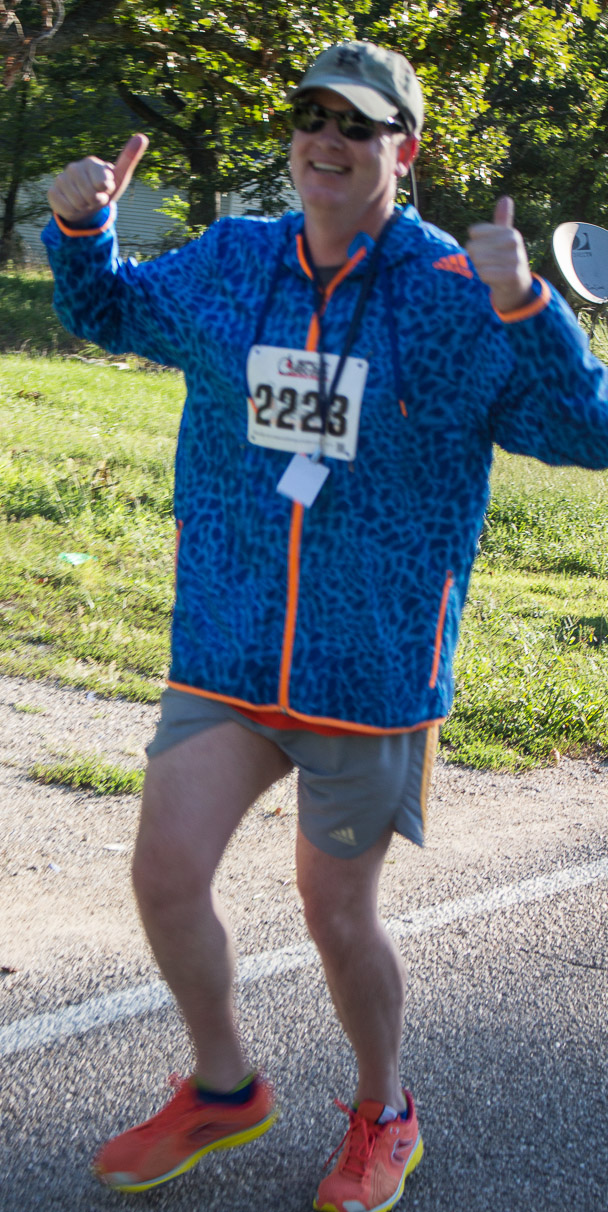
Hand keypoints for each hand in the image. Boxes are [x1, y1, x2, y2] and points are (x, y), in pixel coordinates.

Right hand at [48, 134, 148, 223]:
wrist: (87, 205)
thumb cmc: (105, 189)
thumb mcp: (120, 177)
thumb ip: (129, 158)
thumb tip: (142, 136)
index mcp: (91, 162)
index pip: (103, 184)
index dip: (106, 191)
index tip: (106, 188)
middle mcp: (74, 167)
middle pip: (90, 196)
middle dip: (96, 201)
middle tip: (96, 197)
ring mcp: (61, 179)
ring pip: (78, 203)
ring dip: (85, 207)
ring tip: (86, 201)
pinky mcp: (52, 192)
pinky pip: (67, 209)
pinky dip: (74, 212)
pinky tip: (74, 205)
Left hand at [466, 196, 532, 312]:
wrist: (517, 287)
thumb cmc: (507, 260)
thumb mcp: (505, 239)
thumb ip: (502, 220)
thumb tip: (506, 198)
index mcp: (511, 232)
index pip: (474, 232)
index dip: (475, 243)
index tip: (488, 250)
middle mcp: (514, 243)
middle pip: (474, 247)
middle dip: (477, 258)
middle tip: (491, 263)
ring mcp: (515, 259)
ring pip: (478, 261)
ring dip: (480, 268)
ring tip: (492, 270)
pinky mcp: (512, 275)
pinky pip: (484, 273)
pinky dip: (484, 278)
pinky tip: (493, 279)